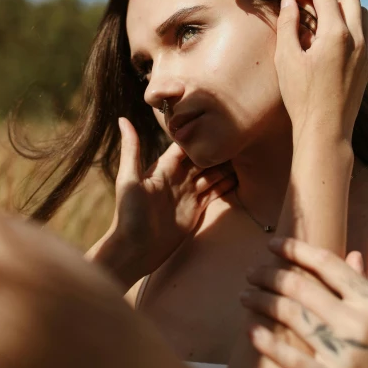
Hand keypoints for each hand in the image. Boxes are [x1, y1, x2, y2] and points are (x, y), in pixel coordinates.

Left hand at [104, 117, 235, 280]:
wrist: (134, 250)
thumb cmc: (129, 214)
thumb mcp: (129, 179)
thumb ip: (131, 149)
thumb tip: (122, 118)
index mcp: (164, 167)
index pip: (185, 146)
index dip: (199, 135)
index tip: (216, 122)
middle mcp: (178, 178)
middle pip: (202, 158)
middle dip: (217, 149)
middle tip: (238, 138)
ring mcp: (188, 194)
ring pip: (211, 175)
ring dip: (225, 166)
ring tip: (245, 155)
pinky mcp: (195, 210)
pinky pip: (214, 194)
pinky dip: (226, 186)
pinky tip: (241, 178)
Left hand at [241, 237, 367, 367]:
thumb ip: (367, 288)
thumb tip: (353, 255)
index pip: (327, 264)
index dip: (296, 249)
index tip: (273, 244)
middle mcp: (357, 323)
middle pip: (301, 286)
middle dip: (269, 275)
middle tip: (251, 272)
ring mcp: (344, 354)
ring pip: (291, 315)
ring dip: (261, 301)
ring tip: (245, 296)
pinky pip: (293, 359)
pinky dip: (268, 343)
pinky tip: (250, 330)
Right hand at [275, 0, 367, 140]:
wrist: (325, 130)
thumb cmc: (301, 96)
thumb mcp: (286, 58)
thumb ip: (288, 24)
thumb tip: (289, 0)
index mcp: (336, 33)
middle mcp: (357, 38)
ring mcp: (367, 51)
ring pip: (361, 11)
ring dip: (340, 4)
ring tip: (317, 14)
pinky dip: (353, 23)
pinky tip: (336, 33)